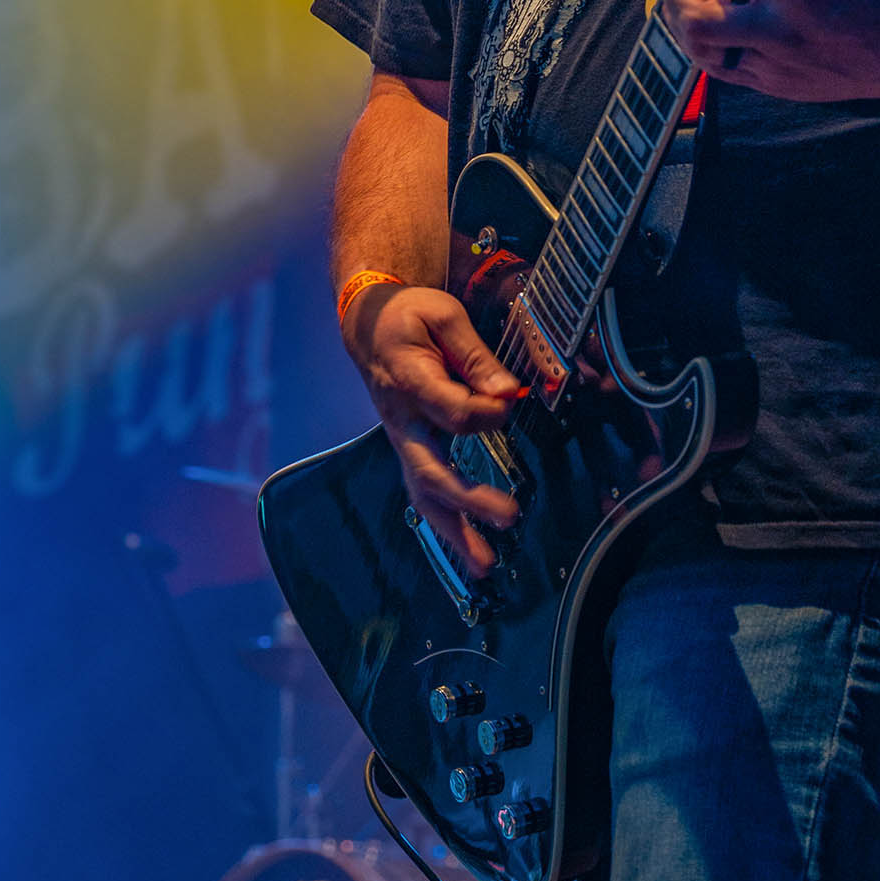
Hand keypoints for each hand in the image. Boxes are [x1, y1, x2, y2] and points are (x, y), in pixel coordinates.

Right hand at [341, 282, 520, 576]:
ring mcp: (403, 440)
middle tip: (509, 514)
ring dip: (454, 531)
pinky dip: (447, 526)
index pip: (449, 409)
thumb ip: (476, 355)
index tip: (510, 401)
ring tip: (485, 564)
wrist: (369, 326)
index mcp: (409, 380)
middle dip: (468, 497)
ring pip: (424, 492)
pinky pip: (425, 492)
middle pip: (431, 468)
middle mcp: (402, 420)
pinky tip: (471, 552)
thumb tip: (509, 393)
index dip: (484, 410)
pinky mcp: (410, 450)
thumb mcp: (443, 316)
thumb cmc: (410, 316)